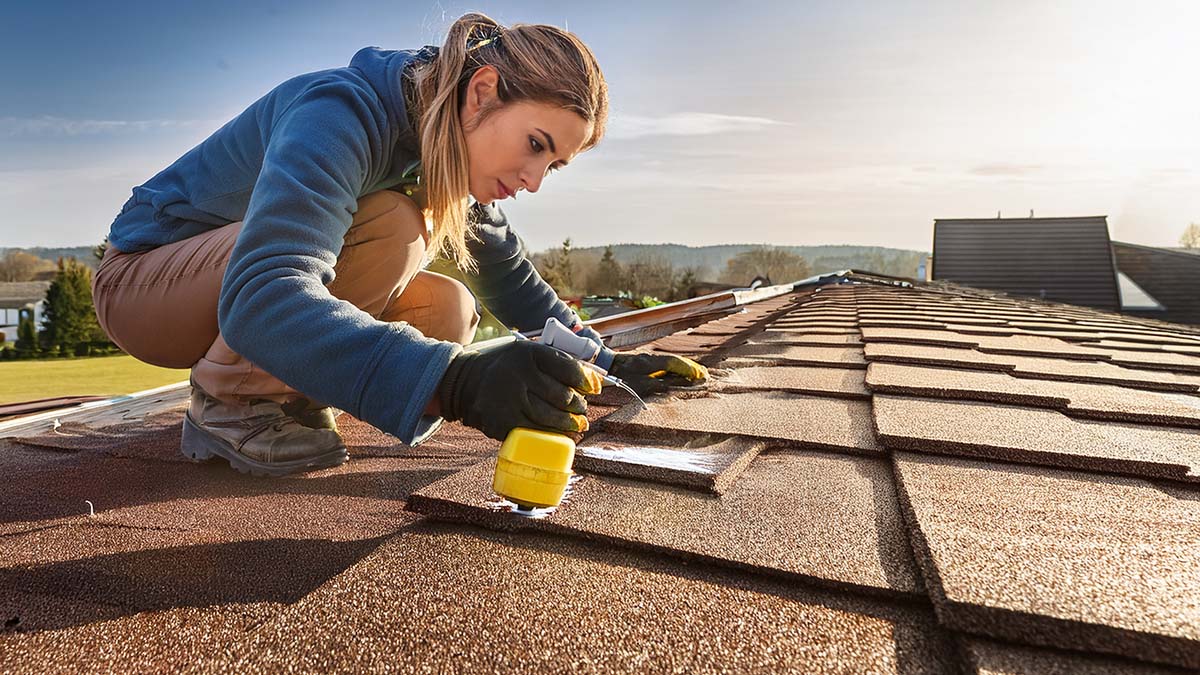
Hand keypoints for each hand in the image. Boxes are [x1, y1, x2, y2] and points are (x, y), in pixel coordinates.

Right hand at [437, 341, 602, 440]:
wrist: (462, 381)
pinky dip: (552, 436)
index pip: (568, 368)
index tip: (594, 389)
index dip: (586, 381)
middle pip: (563, 396)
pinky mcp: (502, 422)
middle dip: (579, 406)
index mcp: (528, 353)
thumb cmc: (504, 367)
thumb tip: (595, 380)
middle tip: (582, 410)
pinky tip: (561, 436)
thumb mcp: (526, 353)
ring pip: (551, 418)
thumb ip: (556, 362)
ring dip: (570, 425)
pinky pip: (535, 433)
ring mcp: (509, 399)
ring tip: (577, 425)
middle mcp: (519, 374)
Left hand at [609, 352, 708, 395]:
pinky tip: (681, 372)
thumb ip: (658, 385)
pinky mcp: (647, 361)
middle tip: (705, 375)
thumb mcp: (640, 385)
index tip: (702, 375)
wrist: (607, 365)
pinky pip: (667, 363)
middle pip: (676, 361)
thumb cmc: (622, 377)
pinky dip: (677, 368)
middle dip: (691, 368)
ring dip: (685, 367)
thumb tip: (675, 385)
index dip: (689, 369)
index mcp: (653, 362)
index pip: (676, 363)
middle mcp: (654, 358)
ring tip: (697, 374)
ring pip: (672, 362)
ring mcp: (651, 359)